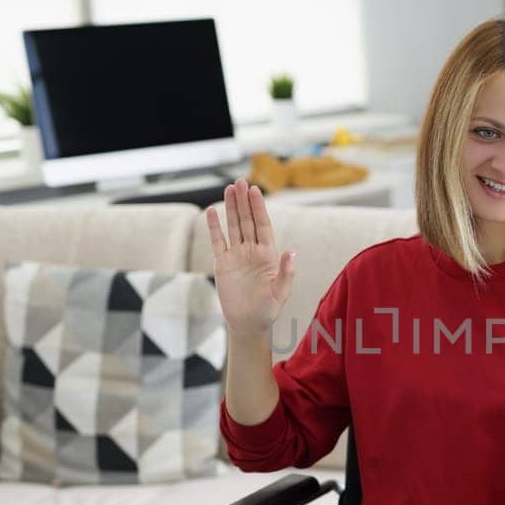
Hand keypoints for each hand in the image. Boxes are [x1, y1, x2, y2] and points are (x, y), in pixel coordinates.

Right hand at [205, 179, 296, 335]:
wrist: (248, 323)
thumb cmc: (268, 310)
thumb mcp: (281, 293)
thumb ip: (286, 272)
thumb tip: (292, 252)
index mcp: (268, 255)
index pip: (262, 225)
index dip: (258, 208)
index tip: (255, 191)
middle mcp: (252, 251)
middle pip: (247, 221)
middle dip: (244, 201)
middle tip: (240, 181)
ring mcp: (237, 256)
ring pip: (233, 226)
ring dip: (231, 208)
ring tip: (229, 188)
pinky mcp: (223, 263)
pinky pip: (218, 241)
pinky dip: (214, 227)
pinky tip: (212, 211)